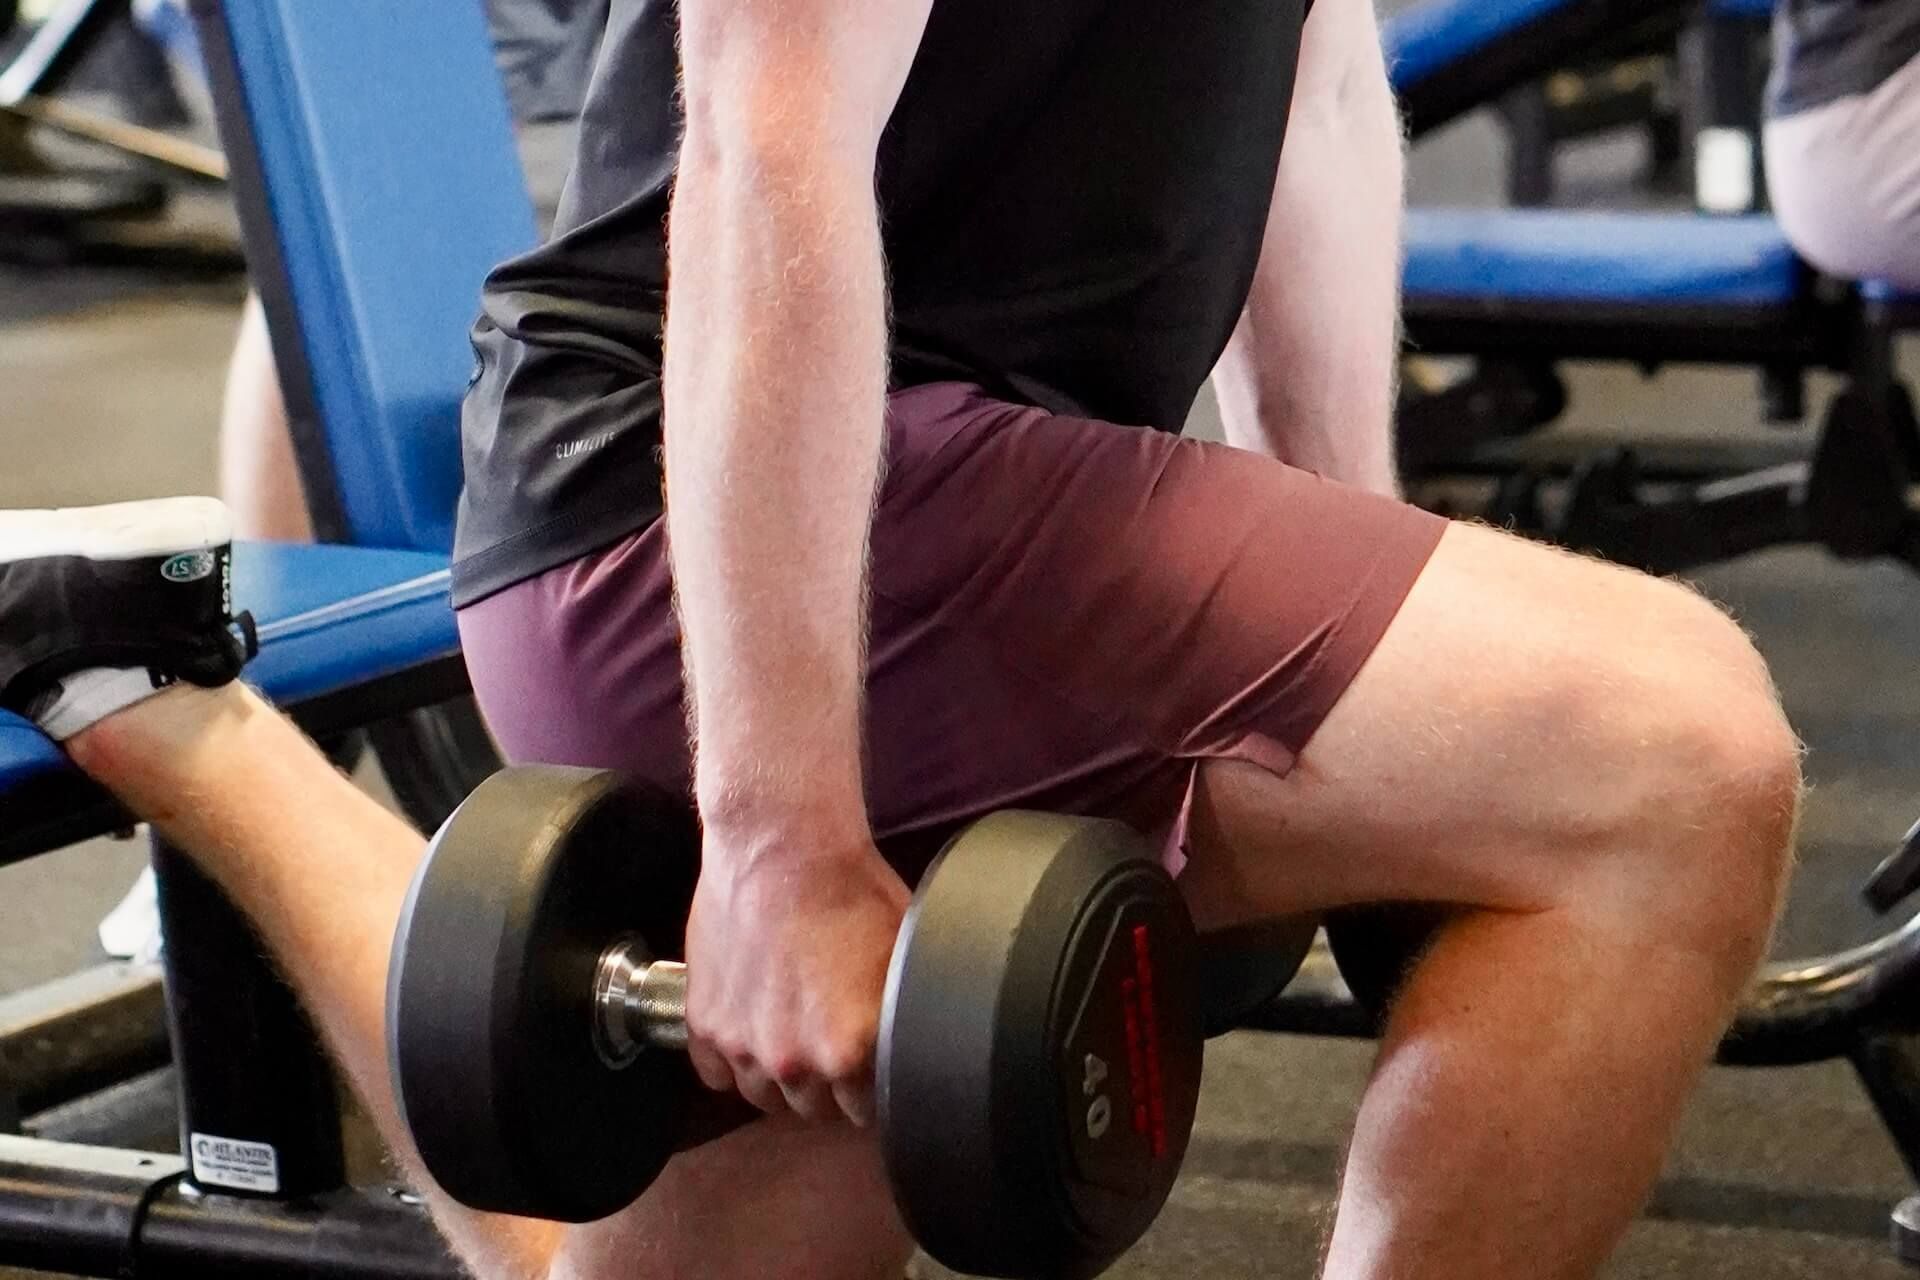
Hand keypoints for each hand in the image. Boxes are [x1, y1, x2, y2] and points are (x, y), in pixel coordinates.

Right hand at [683, 817, 907, 1125]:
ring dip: (779, 1076)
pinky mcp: (704, 1022)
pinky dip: (731, 1059)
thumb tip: (924, 1043)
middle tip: (832, 1042)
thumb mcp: (902, 953)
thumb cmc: (850, 888)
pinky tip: (751, 1029)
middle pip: (816, 1108)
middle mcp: (793, 1059)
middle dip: (828, 1084)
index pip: (866, 1109)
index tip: (871, 1067)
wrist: (782, 844)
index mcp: (849, 1049)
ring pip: (764, 1095)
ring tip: (791, 1034)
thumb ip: (904, 1015)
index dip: (872, 1086)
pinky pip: (715, 1074)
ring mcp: (742, 1044)